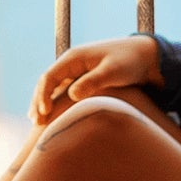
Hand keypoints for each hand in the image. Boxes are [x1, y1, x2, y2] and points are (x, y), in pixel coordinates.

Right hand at [28, 36, 162, 122]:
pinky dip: (55, 103)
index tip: (44, 113)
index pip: (50, 77)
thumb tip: (73, 95)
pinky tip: (54, 117)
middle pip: (46, 83)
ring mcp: (76, 71)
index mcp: (74, 57)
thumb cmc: (129, 62)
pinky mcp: (83, 80)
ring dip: (43, 103)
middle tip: (35, 122)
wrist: (145, 57)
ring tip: (38, 123)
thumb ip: (93, 81)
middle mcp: (71, 63)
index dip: (43, 95)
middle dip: (38, 101)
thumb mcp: (113, 71)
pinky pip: (63, 92)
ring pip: (52, 88)